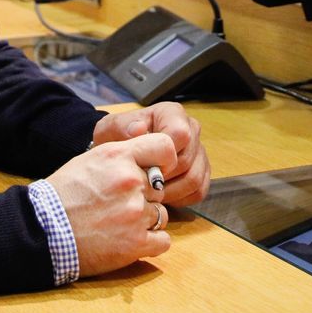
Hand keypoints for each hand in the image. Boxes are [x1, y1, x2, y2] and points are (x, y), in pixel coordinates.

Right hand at [44, 132, 176, 276]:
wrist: (42, 230)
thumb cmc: (63, 194)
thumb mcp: (90, 160)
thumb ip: (122, 156)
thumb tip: (148, 157)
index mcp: (119, 156)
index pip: (165, 147)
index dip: (163, 160)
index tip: (156, 170)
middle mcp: (131, 181)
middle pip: (160, 187)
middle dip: (146, 196)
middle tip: (120, 204)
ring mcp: (135, 213)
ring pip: (162, 214)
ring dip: (146, 220)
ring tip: (119, 223)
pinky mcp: (136, 243)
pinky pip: (163, 240)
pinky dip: (150, 242)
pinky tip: (129, 240)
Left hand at [93, 102, 210, 206]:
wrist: (123, 153)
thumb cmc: (117, 139)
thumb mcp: (110, 129)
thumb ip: (121, 127)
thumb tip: (139, 129)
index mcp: (172, 113)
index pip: (180, 134)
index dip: (162, 155)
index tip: (144, 164)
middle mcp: (191, 129)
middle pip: (186, 160)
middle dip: (162, 177)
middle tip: (142, 184)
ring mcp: (199, 152)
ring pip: (194, 179)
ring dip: (170, 192)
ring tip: (149, 192)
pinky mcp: (202, 172)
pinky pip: (198, 191)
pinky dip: (179, 199)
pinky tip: (161, 195)